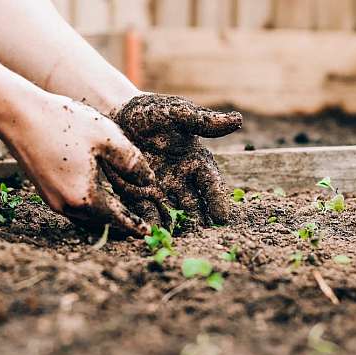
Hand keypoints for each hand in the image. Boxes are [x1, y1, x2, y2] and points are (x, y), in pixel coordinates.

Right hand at [3, 92, 154, 236]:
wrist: (18, 115)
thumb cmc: (64, 122)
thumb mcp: (107, 137)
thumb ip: (132, 161)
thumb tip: (149, 181)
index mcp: (85, 197)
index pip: (117, 219)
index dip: (134, 225)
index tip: (148, 233)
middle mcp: (67, 206)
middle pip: (101, 222)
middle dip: (120, 224)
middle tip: (138, 225)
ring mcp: (53, 200)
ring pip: (86, 217)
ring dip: (104, 217)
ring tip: (122, 213)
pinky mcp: (45, 191)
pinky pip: (73, 208)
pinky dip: (90, 208)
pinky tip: (98, 197)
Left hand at [108, 94, 241, 226]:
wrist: (117, 115)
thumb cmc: (151, 112)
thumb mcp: (177, 113)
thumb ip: (203, 121)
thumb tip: (238, 120)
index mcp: (196, 162)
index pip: (211, 184)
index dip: (217, 200)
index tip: (222, 218)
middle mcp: (181, 180)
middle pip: (194, 205)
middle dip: (199, 222)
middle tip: (202, 238)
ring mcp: (161, 190)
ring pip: (173, 213)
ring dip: (176, 227)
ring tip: (179, 241)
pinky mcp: (139, 195)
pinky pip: (147, 212)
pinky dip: (151, 223)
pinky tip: (153, 233)